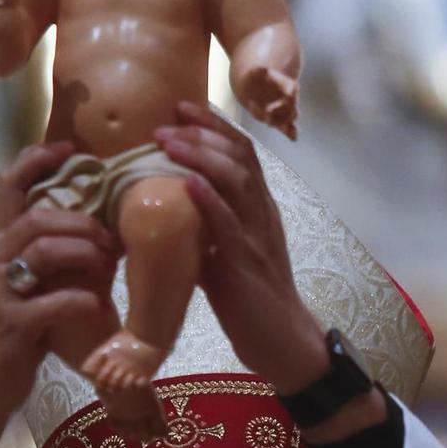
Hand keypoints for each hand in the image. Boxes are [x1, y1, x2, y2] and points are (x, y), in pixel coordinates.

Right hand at [0, 142, 117, 447]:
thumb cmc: (14, 334)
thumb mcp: (24, 286)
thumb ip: (48, 256)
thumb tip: (97, 228)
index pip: (7, 185)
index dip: (36, 159)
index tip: (70, 149)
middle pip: (37, 215)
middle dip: (82, 220)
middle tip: (110, 238)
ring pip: (44, 249)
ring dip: (86, 253)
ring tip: (109, 266)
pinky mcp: (12, 326)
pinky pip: (54, 301)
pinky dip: (83, 300)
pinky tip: (98, 307)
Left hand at [154, 101, 327, 393]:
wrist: (281, 340)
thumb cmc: (250, 299)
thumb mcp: (224, 252)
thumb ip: (204, 226)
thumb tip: (165, 205)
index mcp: (259, 207)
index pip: (242, 152)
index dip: (214, 125)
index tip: (182, 107)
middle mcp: (263, 213)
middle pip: (240, 156)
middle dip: (203, 132)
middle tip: (168, 118)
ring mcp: (257, 236)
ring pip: (237, 180)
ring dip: (201, 156)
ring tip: (169, 140)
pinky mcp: (247, 263)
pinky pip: (229, 224)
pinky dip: (207, 199)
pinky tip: (187, 182)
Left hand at [240, 65, 298, 140]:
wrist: (251, 86)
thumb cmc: (254, 78)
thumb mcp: (254, 72)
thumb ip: (259, 71)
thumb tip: (264, 69)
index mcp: (286, 85)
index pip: (293, 91)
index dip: (287, 98)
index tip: (275, 104)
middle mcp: (290, 98)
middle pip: (292, 109)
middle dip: (280, 114)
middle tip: (266, 113)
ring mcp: (286, 109)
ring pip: (291, 119)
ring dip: (280, 123)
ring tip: (267, 121)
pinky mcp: (281, 119)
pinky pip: (290, 127)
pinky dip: (292, 133)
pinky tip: (293, 138)